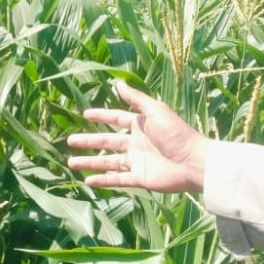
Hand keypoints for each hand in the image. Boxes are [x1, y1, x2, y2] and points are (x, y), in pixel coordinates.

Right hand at [67, 81, 208, 192]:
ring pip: (108, 162)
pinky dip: (103, 180)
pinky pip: (117, 179)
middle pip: (107, 141)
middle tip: (70, 140)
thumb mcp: (155, 111)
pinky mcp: (139, 178)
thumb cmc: (177, 134)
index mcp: (140, 125)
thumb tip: (118, 82)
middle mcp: (136, 143)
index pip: (116, 118)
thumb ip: (136, 99)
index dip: (101, 115)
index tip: (85, 114)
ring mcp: (137, 162)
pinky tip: (87, 181)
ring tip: (71, 162)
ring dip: (90, 162)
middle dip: (88, 141)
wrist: (194, 162)